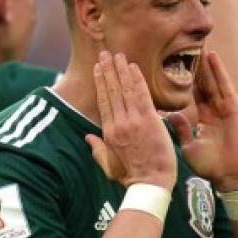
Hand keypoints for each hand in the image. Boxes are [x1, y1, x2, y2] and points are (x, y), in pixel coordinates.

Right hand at [85, 51, 176, 190]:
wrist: (150, 183)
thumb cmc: (131, 177)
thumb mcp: (108, 165)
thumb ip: (97, 149)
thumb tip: (87, 138)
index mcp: (108, 132)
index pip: (103, 101)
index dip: (101, 83)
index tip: (99, 69)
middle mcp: (118, 123)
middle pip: (112, 91)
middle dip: (109, 70)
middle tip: (105, 53)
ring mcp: (133, 121)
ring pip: (125, 89)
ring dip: (121, 70)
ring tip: (118, 55)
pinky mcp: (149, 120)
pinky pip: (141, 95)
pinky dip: (136, 80)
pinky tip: (133, 67)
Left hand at [166, 52, 237, 191]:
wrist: (230, 174)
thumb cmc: (211, 166)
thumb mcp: (190, 146)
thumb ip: (182, 129)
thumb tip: (168, 116)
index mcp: (203, 120)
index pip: (191, 96)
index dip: (184, 82)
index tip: (170, 68)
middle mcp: (214, 111)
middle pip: (203, 84)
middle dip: (195, 68)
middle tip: (184, 48)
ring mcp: (225, 107)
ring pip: (212, 81)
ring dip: (206, 64)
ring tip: (198, 46)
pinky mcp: (234, 106)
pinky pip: (225, 85)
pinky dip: (218, 70)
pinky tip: (212, 57)